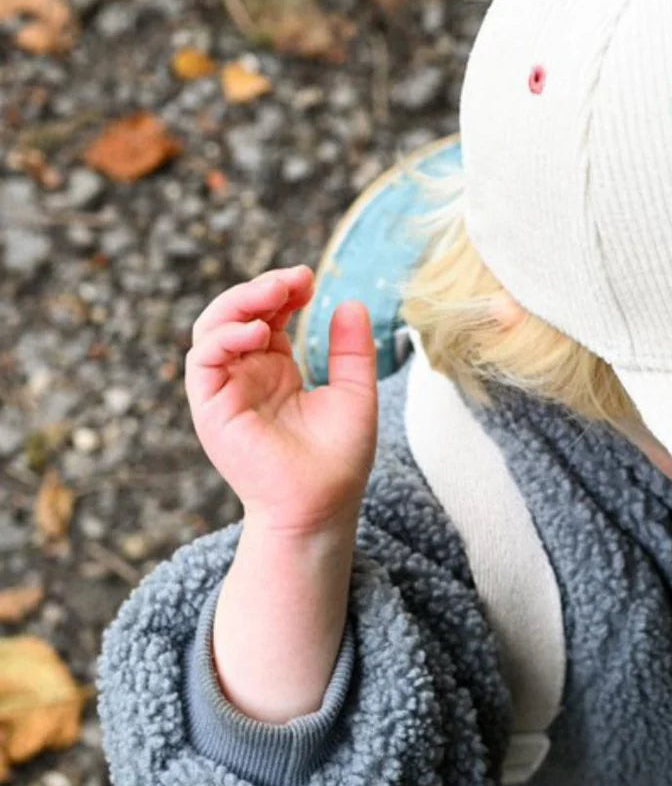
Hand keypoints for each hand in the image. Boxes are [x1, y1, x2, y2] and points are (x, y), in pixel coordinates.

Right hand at [184, 264, 377, 535]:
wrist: (323, 506)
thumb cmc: (339, 459)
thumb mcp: (355, 391)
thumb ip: (352, 350)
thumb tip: (351, 302)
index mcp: (276, 369)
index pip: (267, 315)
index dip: (283, 292)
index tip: (310, 280)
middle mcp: (246, 375)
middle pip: (235, 314)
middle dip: (261, 289)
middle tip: (295, 278)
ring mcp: (226, 391)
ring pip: (212, 329)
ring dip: (239, 303)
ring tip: (276, 293)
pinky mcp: (211, 409)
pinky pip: (203, 361)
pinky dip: (224, 338)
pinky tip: (257, 331)